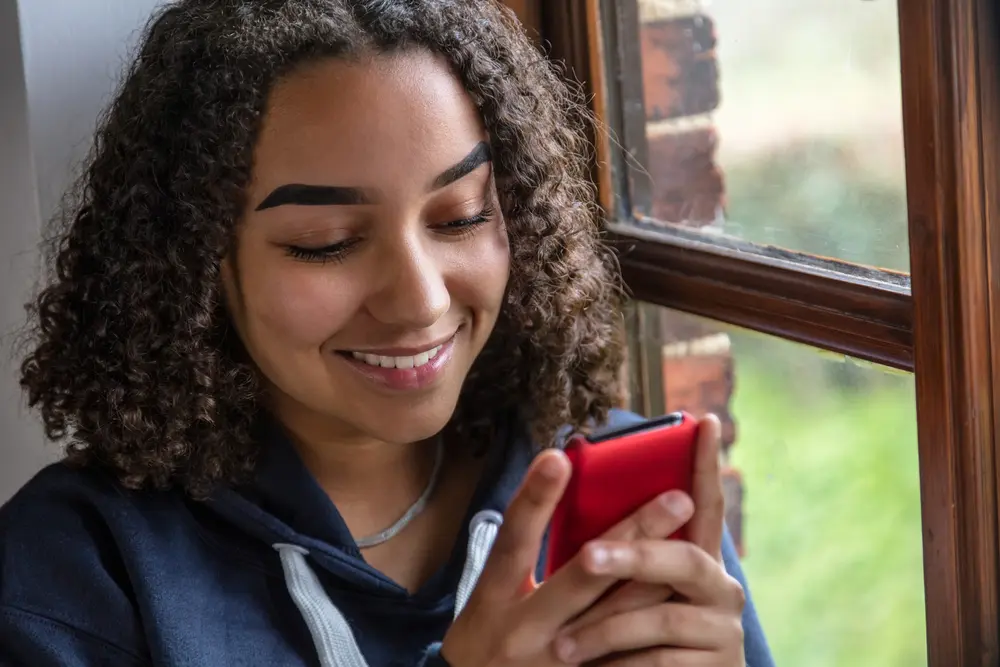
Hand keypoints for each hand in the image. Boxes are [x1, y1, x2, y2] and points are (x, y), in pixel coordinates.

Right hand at [440, 449, 696, 666]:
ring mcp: (556, 664)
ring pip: (618, 616)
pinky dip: (653, 631)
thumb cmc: (486, 644)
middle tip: (678, 497)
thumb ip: (517, 560)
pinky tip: (681, 604)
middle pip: (584, 576)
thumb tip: (557, 497)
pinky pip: (625, 659)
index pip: (513, 541)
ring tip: (696, 544)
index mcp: (493, 599)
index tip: (559, 457)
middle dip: (633, 534)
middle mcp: (524, 630)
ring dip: (657, 578)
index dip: (533, 499)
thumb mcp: (489, 602)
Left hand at [553, 414, 746, 665]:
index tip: (704, 421)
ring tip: (561, 646)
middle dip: (632, 555)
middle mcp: (721, 589)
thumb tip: (578, 494)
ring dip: (605, 632)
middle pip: (682, 560)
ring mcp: (724, 632)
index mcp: (698, 560)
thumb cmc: (627, 637)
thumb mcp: (624, 593)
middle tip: (588, 557)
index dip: (707, 465)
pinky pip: (660, 665)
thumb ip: (624, 554)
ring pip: (661, 621)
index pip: (706, 505)